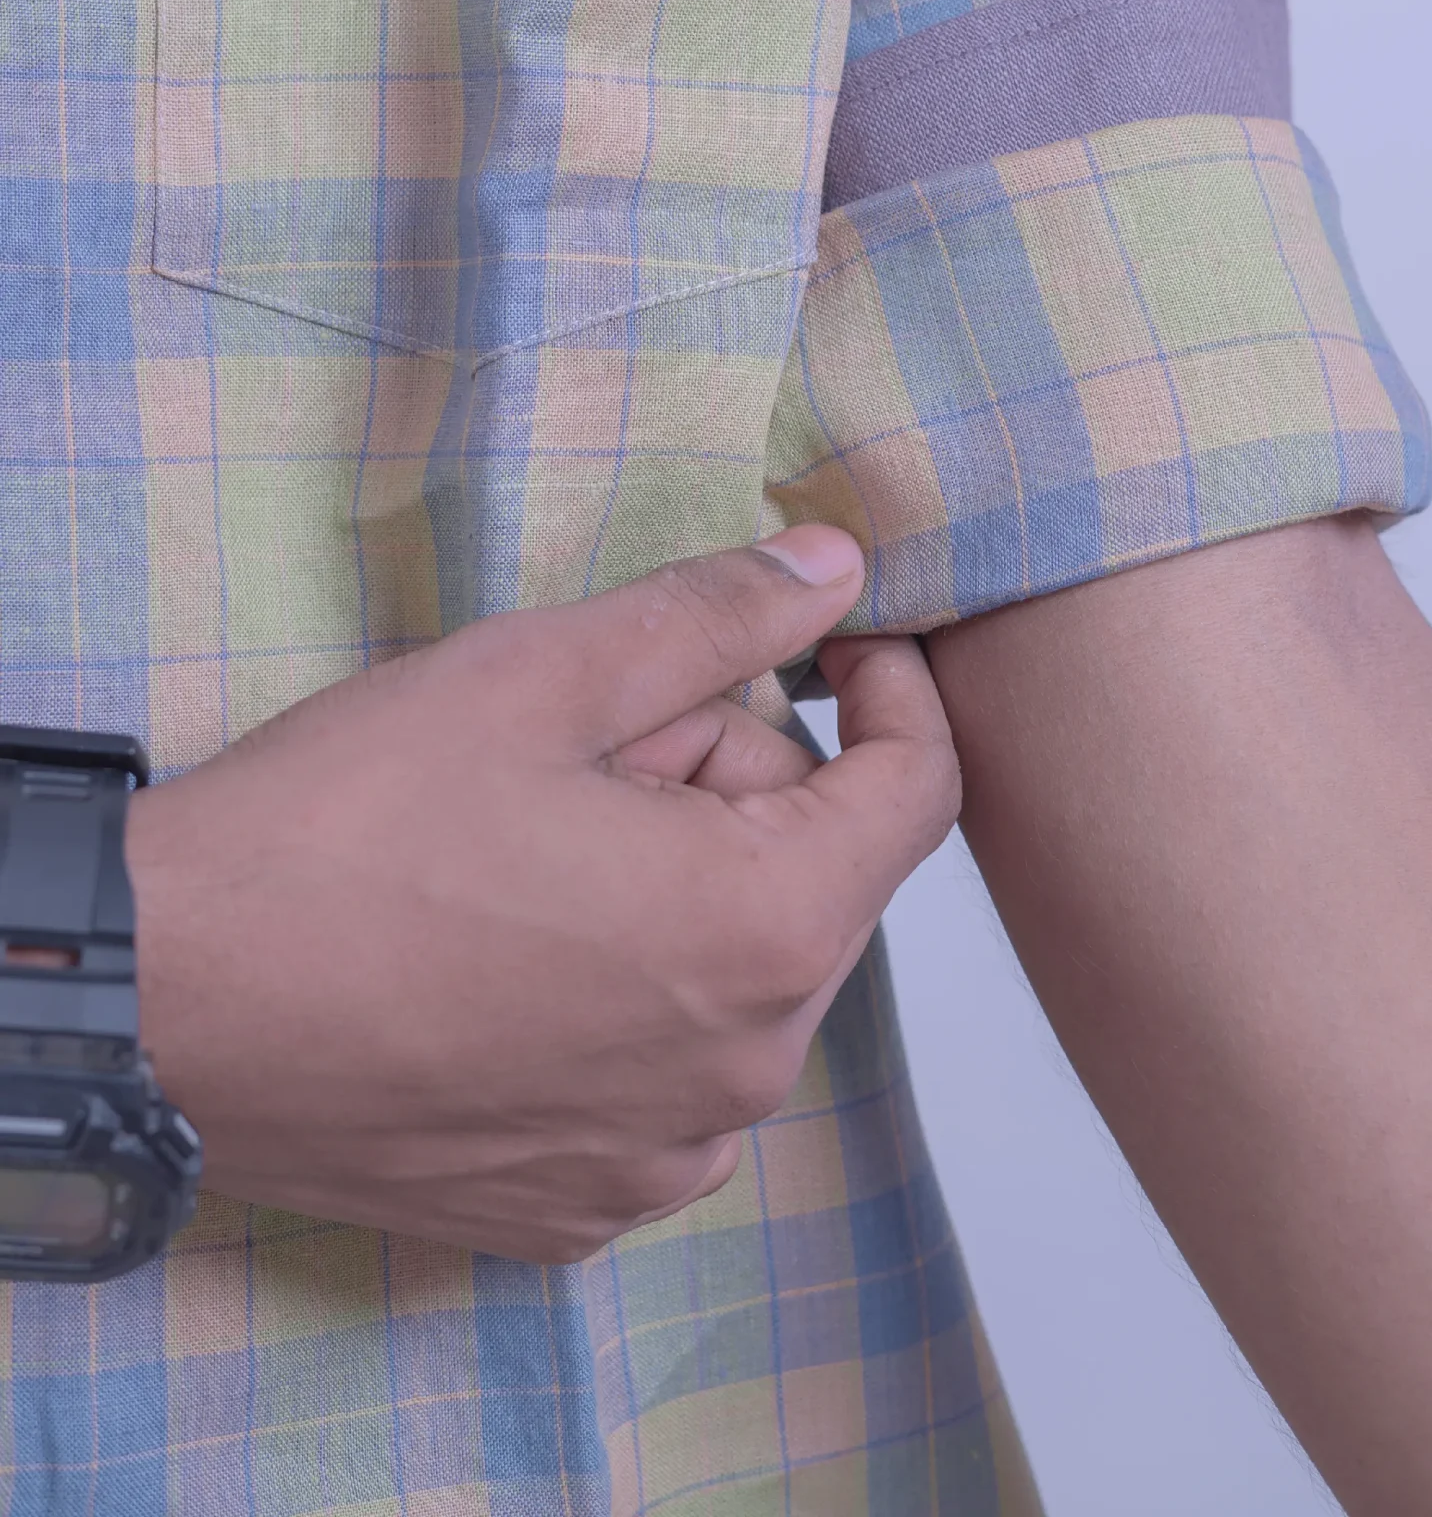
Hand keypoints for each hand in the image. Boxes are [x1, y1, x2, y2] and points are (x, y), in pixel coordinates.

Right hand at [125, 528, 957, 1261]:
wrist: (164, 1005)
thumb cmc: (345, 835)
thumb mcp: (543, 673)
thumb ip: (719, 616)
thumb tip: (838, 568)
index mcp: (765, 931)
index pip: (919, 792)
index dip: (896, 691)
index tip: (837, 640)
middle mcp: (745, 1073)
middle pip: (811, 876)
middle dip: (730, 785)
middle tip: (588, 745)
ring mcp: (661, 1159)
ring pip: (736, 974)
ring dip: (672, 893)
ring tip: (524, 852)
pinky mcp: (579, 1210)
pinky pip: (663, 1073)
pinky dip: (619, 998)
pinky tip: (501, 954)